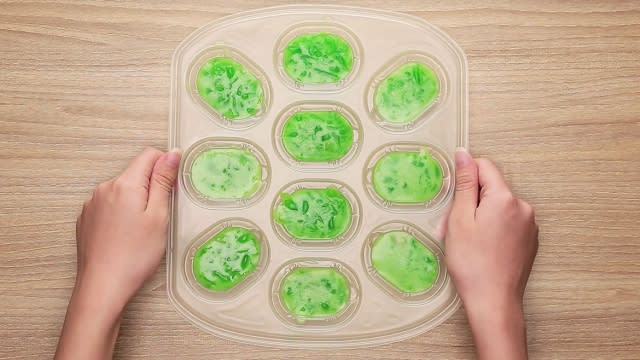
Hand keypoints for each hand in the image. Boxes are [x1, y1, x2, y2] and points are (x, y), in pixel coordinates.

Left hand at [55, 148, 180, 359]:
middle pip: (135, 173)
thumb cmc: (135, 254)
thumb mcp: (158, 216)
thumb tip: (172, 153)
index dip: (165, 166)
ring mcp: (92, 204)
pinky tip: (126, 236)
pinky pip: (109, 206)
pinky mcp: (86, 220)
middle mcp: (104, 188)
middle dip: (151, 187)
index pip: (148, 155)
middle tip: (160, 216)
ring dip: (135, 201)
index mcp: (124, 184)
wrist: (102, 286)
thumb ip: (163, 181)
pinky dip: (120, 214)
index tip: (172, 189)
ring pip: (122, 191)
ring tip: (142, 230)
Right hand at [445, 149, 537, 359]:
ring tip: (465, 241)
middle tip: (452, 226)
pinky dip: (492, 229)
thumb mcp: (460, 218)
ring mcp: (529, 225)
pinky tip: (481, 248)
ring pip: (498, 207)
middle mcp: (523, 207)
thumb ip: (465, 182)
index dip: (465, 178)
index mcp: (506, 198)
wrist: (493, 301)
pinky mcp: (529, 241)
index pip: (484, 167)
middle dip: (470, 201)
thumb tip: (464, 153)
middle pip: (491, 188)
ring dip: (480, 216)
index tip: (452, 196)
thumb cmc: (472, 262)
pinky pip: (507, 223)